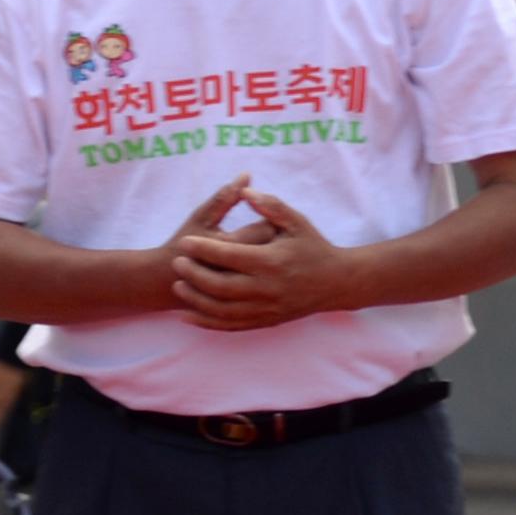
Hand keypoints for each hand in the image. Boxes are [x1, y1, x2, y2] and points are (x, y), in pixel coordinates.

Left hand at [171, 188, 356, 331]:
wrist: (338, 282)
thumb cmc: (314, 247)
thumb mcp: (297, 222)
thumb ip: (271, 205)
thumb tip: (244, 189)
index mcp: (272, 261)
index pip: (231, 256)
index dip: (204, 249)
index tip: (184, 242)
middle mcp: (268, 288)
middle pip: (222, 286)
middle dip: (195, 275)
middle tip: (176, 263)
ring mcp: (267, 308)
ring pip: (223, 309)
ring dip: (197, 300)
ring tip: (178, 286)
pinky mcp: (267, 320)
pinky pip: (232, 325)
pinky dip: (208, 323)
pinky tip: (188, 316)